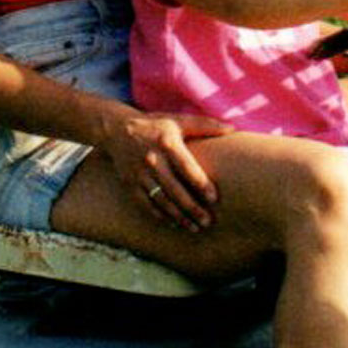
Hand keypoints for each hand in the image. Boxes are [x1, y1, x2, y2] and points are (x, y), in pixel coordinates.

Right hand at [105, 111, 231, 231]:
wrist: (115, 129)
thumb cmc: (155, 125)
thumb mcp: (178, 120)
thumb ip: (205, 125)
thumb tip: (232, 129)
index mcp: (167, 143)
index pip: (186, 167)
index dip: (200, 184)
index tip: (214, 199)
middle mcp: (152, 159)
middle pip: (174, 189)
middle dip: (191, 208)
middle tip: (207, 221)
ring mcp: (139, 173)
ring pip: (161, 200)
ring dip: (177, 216)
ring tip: (194, 227)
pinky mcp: (130, 183)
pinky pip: (145, 203)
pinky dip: (159, 215)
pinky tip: (173, 223)